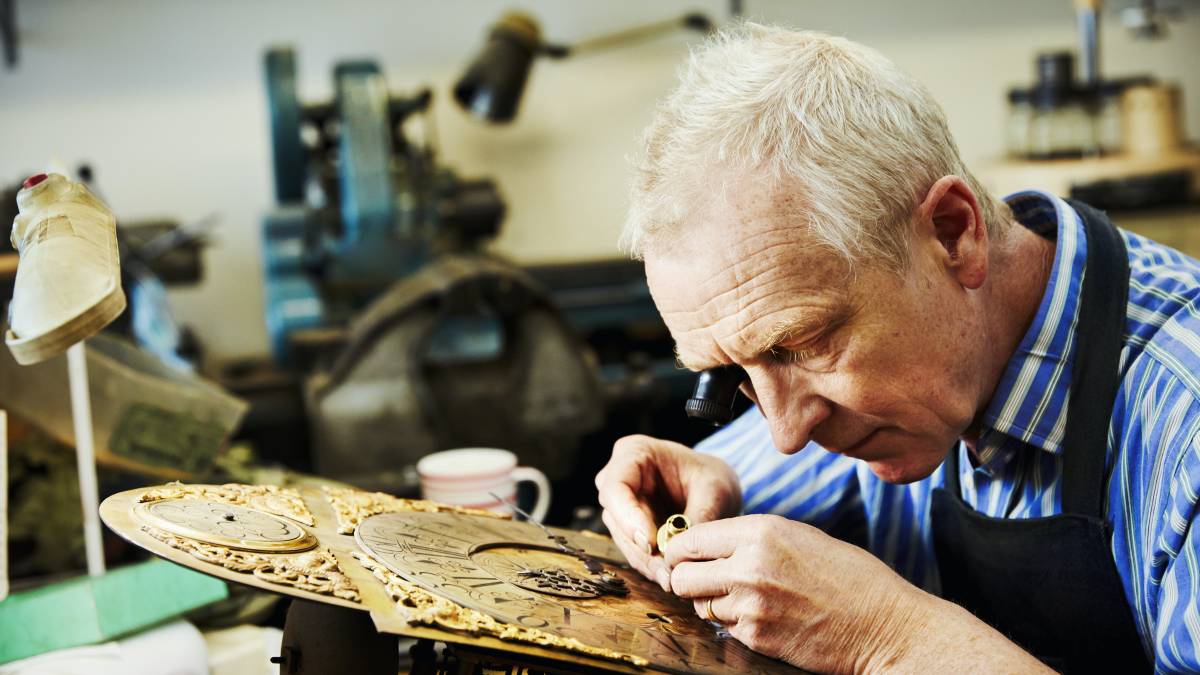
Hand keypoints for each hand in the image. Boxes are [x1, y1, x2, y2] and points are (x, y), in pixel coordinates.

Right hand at [595, 434, 741, 590]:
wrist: (713, 488)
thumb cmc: (711, 478)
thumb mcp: (714, 490)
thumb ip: (698, 515)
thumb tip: (678, 550)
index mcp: (633, 453)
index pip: (616, 487)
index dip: (627, 517)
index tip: (650, 543)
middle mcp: (618, 478)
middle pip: (616, 517)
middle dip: (640, 548)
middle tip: (666, 571)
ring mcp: (620, 505)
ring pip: (623, 539)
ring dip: (646, 562)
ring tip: (671, 578)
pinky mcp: (628, 528)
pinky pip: (634, 551)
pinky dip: (651, 566)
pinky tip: (668, 577)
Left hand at [664, 514, 930, 672]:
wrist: (883, 625)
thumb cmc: (849, 577)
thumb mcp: (799, 535)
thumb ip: (751, 537)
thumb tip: (710, 543)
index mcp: (761, 531)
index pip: (691, 539)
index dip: (682, 550)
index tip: (684, 557)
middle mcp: (749, 565)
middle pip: (681, 576)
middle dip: (687, 580)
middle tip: (703, 582)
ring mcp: (751, 604)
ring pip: (699, 605)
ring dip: (712, 604)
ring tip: (742, 599)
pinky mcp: (757, 637)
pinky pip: (724, 629)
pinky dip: (735, 625)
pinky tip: (762, 617)